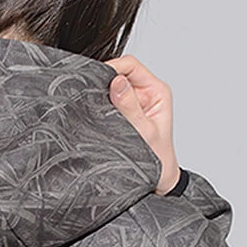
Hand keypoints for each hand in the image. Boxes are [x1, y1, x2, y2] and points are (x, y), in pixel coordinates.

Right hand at [104, 55, 180, 194]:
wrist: (157, 180)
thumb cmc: (157, 160)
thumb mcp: (144, 133)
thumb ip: (130, 107)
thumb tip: (116, 81)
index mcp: (157, 91)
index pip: (131, 66)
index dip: (112, 68)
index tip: (95, 79)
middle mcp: (145, 92)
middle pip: (119, 72)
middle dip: (103, 80)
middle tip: (89, 93)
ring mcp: (133, 101)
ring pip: (111, 86)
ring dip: (100, 94)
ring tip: (90, 105)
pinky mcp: (123, 112)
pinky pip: (108, 101)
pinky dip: (99, 105)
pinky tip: (92, 113)